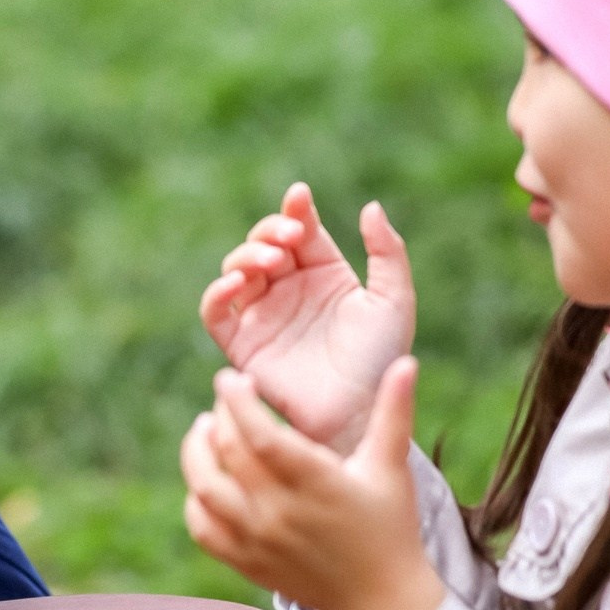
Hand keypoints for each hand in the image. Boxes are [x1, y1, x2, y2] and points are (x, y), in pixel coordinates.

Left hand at [181, 357, 443, 609]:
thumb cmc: (390, 526)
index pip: (258, 434)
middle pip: (227, 452)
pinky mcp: (246, 562)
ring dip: (195, 452)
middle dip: (221, 415)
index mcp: (314, 483)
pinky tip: (206, 477)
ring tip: (204, 428)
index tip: (232, 378)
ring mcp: (258, 540)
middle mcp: (279, 512)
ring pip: (203, 487)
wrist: (381, 601)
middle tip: (229, 399)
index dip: (236, 400)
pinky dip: (195, 499)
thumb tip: (406, 360)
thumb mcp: (392, 467)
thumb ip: (393, 412)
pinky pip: (201, 526)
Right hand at [199, 182, 415, 451]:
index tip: (300, 198)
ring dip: (248, 256)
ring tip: (273, 262)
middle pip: (263, 243)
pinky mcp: (241, 343)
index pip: (300, 228)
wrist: (360, 411)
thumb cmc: (380, 359)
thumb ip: (388, 252)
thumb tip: (370, 206)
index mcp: (323, 273)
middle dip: (270, 231)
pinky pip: (215, 311)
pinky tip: (237, 282)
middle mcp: (288, 289)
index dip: (296, 209)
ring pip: (236, 269)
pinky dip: (216, 292)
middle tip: (289, 238)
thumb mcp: (394, 300)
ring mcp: (262, 315)